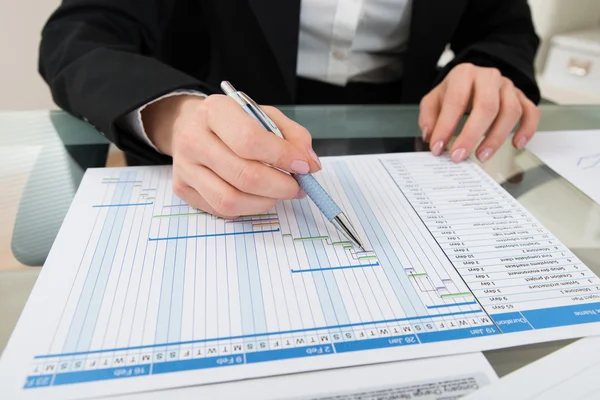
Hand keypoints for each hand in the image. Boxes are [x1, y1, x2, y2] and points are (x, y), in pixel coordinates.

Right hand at [142, 94, 321, 217]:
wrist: (190, 126)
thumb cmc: (233, 122)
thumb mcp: (264, 116)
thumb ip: (292, 136)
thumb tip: (310, 164)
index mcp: (214, 111)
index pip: (249, 140)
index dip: (282, 157)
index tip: (303, 166)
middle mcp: (194, 139)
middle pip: (244, 175)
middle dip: (280, 186)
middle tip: (297, 187)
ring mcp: (185, 167)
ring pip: (231, 200)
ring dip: (265, 202)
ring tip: (279, 193)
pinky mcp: (183, 189)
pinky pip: (221, 210)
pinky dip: (248, 207)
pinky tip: (258, 196)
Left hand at [419, 63, 540, 162]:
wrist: (474, 80)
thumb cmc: (454, 92)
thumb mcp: (434, 99)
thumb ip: (428, 117)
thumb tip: (430, 135)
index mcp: (464, 74)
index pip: (456, 101)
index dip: (446, 127)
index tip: (438, 148)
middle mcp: (488, 78)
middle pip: (487, 106)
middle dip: (471, 135)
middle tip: (459, 156)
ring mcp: (508, 87)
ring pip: (511, 111)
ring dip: (496, 138)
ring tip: (481, 156)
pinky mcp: (521, 97)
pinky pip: (531, 113)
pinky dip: (527, 130)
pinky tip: (517, 144)